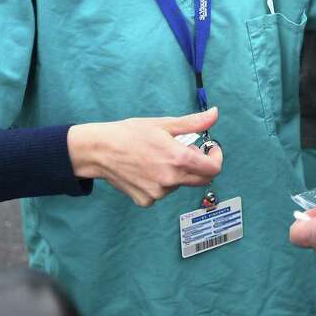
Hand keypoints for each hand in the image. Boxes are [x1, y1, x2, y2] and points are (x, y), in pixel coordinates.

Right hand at [67, 108, 222, 206]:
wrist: (99, 150)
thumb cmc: (130, 133)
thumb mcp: (164, 124)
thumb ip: (193, 123)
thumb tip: (215, 114)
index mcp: (179, 160)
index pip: (213, 169)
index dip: (216, 158)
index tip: (210, 148)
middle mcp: (171, 180)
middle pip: (201, 180)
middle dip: (200, 165)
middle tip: (186, 150)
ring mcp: (158, 193)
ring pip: (180, 184)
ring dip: (178, 172)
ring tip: (159, 157)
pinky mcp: (146, 200)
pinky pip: (162, 192)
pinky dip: (161, 182)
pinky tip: (147, 169)